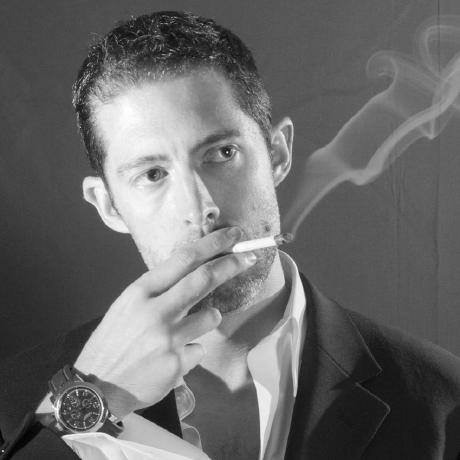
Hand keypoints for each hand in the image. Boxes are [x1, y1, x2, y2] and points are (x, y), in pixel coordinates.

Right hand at [73, 227, 255, 418]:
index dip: (213, 245)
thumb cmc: (113, 341)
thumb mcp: (128, 305)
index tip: (233, 235)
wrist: (96, 387)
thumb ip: (159, 290)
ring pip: (211, 317)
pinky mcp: (178, 364)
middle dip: (231, 264)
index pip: (183, 259)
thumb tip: (194, 274)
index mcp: (140, 292)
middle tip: (250, 256)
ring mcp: (168, 338)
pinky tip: (168, 359)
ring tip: (180, 332)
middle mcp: (156, 311)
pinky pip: (200, 349)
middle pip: (204, 279)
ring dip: (206, 319)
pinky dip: (190, 350)